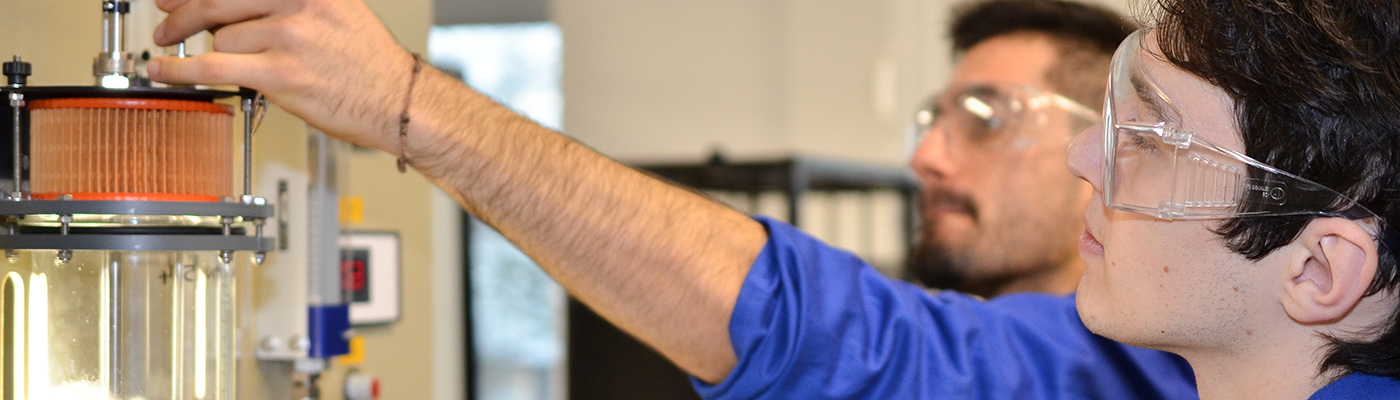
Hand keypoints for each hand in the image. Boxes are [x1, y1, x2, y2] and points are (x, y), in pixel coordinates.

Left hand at [149, 0, 414, 152]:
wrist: (400, 102)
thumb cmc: (370, 64)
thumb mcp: (336, 10)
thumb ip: (291, 3)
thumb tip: (234, 9)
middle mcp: (300, 2)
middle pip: (218, 0)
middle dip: (183, 13)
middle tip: (166, 22)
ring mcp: (289, 36)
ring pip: (221, 37)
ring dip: (217, 52)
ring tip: (219, 63)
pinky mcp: (280, 73)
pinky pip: (213, 66)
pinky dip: (180, 70)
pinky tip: (164, 71)